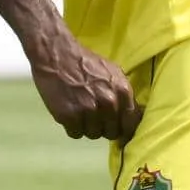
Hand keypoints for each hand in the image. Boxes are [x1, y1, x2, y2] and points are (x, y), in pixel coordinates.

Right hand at [28, 29, 142, 141]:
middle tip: (94, 116)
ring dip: (87, 127)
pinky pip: (75, 134)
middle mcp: (108, 103)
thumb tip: (132, 117)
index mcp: (122, 92)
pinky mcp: (69, 116)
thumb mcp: (114, 73)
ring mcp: (88, 110)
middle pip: (111, 132)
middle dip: (104, 127)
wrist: (57, 55)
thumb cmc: (86, 63)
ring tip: (80, 111)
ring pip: (93, 134)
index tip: (119, 131)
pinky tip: (69, 113)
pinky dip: (72, 127)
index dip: (126, 130)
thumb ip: (124, 95)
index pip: (131, 124)